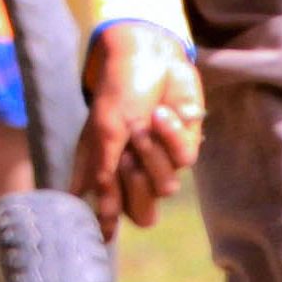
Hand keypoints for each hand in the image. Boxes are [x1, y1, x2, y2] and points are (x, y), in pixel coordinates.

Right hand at [74, 23, 203, 230]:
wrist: (152, 57)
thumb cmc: (119, 92)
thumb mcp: (105, 132)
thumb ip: (103, 175)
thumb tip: (97, 217)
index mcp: (107, 172)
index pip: (111, 216)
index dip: (111, 219)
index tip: (105, 224)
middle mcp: (133, 173)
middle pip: (143, 213)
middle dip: (137, 186)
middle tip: (129, 160)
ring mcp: (161, 162)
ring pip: (164, 186)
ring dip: (152, 152)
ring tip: (143, 125)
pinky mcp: (185, 146)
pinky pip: (184, 159)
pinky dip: (171, 134)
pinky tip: (163, 113)